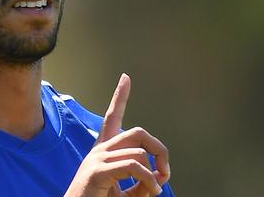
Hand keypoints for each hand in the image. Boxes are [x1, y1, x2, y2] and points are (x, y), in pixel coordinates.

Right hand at [64, 74, 169, 196]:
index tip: (125, 78)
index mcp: (104, 152)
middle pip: (137, 132)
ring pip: (139, 152)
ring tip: (153, 191)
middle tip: (165, 171)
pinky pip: (133, 165)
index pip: (112, 117)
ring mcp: (98, 158)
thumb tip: (159, 175)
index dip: (120, 96)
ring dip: (154, 175)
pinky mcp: (98, 171)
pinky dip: (148, 180)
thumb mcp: (126, 192)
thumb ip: (142, 181)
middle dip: (158, 149)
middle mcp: (100, 150)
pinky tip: (151, 190)